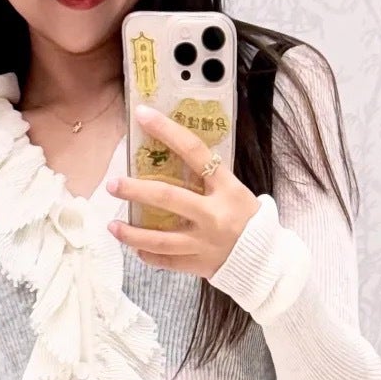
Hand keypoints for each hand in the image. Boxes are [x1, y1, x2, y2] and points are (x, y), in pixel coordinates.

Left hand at [105, 104, 259, 274]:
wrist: (267, 259)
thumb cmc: (249, 219)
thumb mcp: (236, 191)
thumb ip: (209, 177)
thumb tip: (172, 152)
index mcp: (227, 188)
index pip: (195, 152)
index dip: (167, 131)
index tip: (142, 115)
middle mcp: (214, 215)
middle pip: (168, 198)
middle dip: (135, 190)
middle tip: (113, 184)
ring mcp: (205, 242)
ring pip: (160, 239)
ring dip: (131, 232)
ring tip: (113, 225)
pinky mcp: (199, 264)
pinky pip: (166, 261)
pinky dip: (148, 255)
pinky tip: (135, 248)